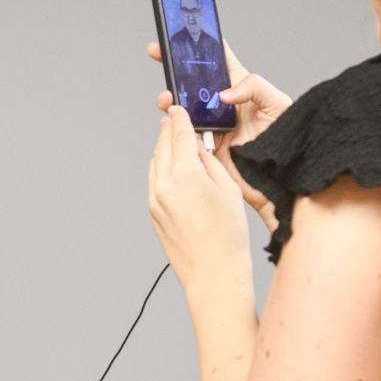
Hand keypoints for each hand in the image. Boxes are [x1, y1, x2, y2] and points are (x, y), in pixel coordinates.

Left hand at [148, 105, 251, 292]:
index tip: (178, 109)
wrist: (212, 271)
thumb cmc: (227, 235)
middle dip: (169, 131)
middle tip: (176, 121)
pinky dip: (162, 170)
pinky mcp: (152, 212)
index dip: (180, 118)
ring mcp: (154, 200)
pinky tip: (176, 172)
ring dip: (164, 150)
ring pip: (155, 162)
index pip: (179, 134)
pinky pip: (154, 181)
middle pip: (162, 145)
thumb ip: (208, 162)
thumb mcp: (227, 189)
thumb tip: (196, 147)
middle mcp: (164, 185)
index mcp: (186, 175)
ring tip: (178, 146)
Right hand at [149, 41, 290, 229]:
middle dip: (174, 68)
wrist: (281, 178)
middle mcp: (224, 105)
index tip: (184, 32)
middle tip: (159, 54)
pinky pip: (183, 134)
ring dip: (171, 99)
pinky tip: (169, 120)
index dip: (202, 45)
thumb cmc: (288, 139)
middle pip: (194, 81)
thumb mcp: (279, 104)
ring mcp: (212, 125)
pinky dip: (172, 126)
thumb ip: (255, 87)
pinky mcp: (206, 146)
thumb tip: (225, 93)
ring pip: (184, 107)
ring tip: (166, 98)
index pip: (220, 60)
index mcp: (241, 89)